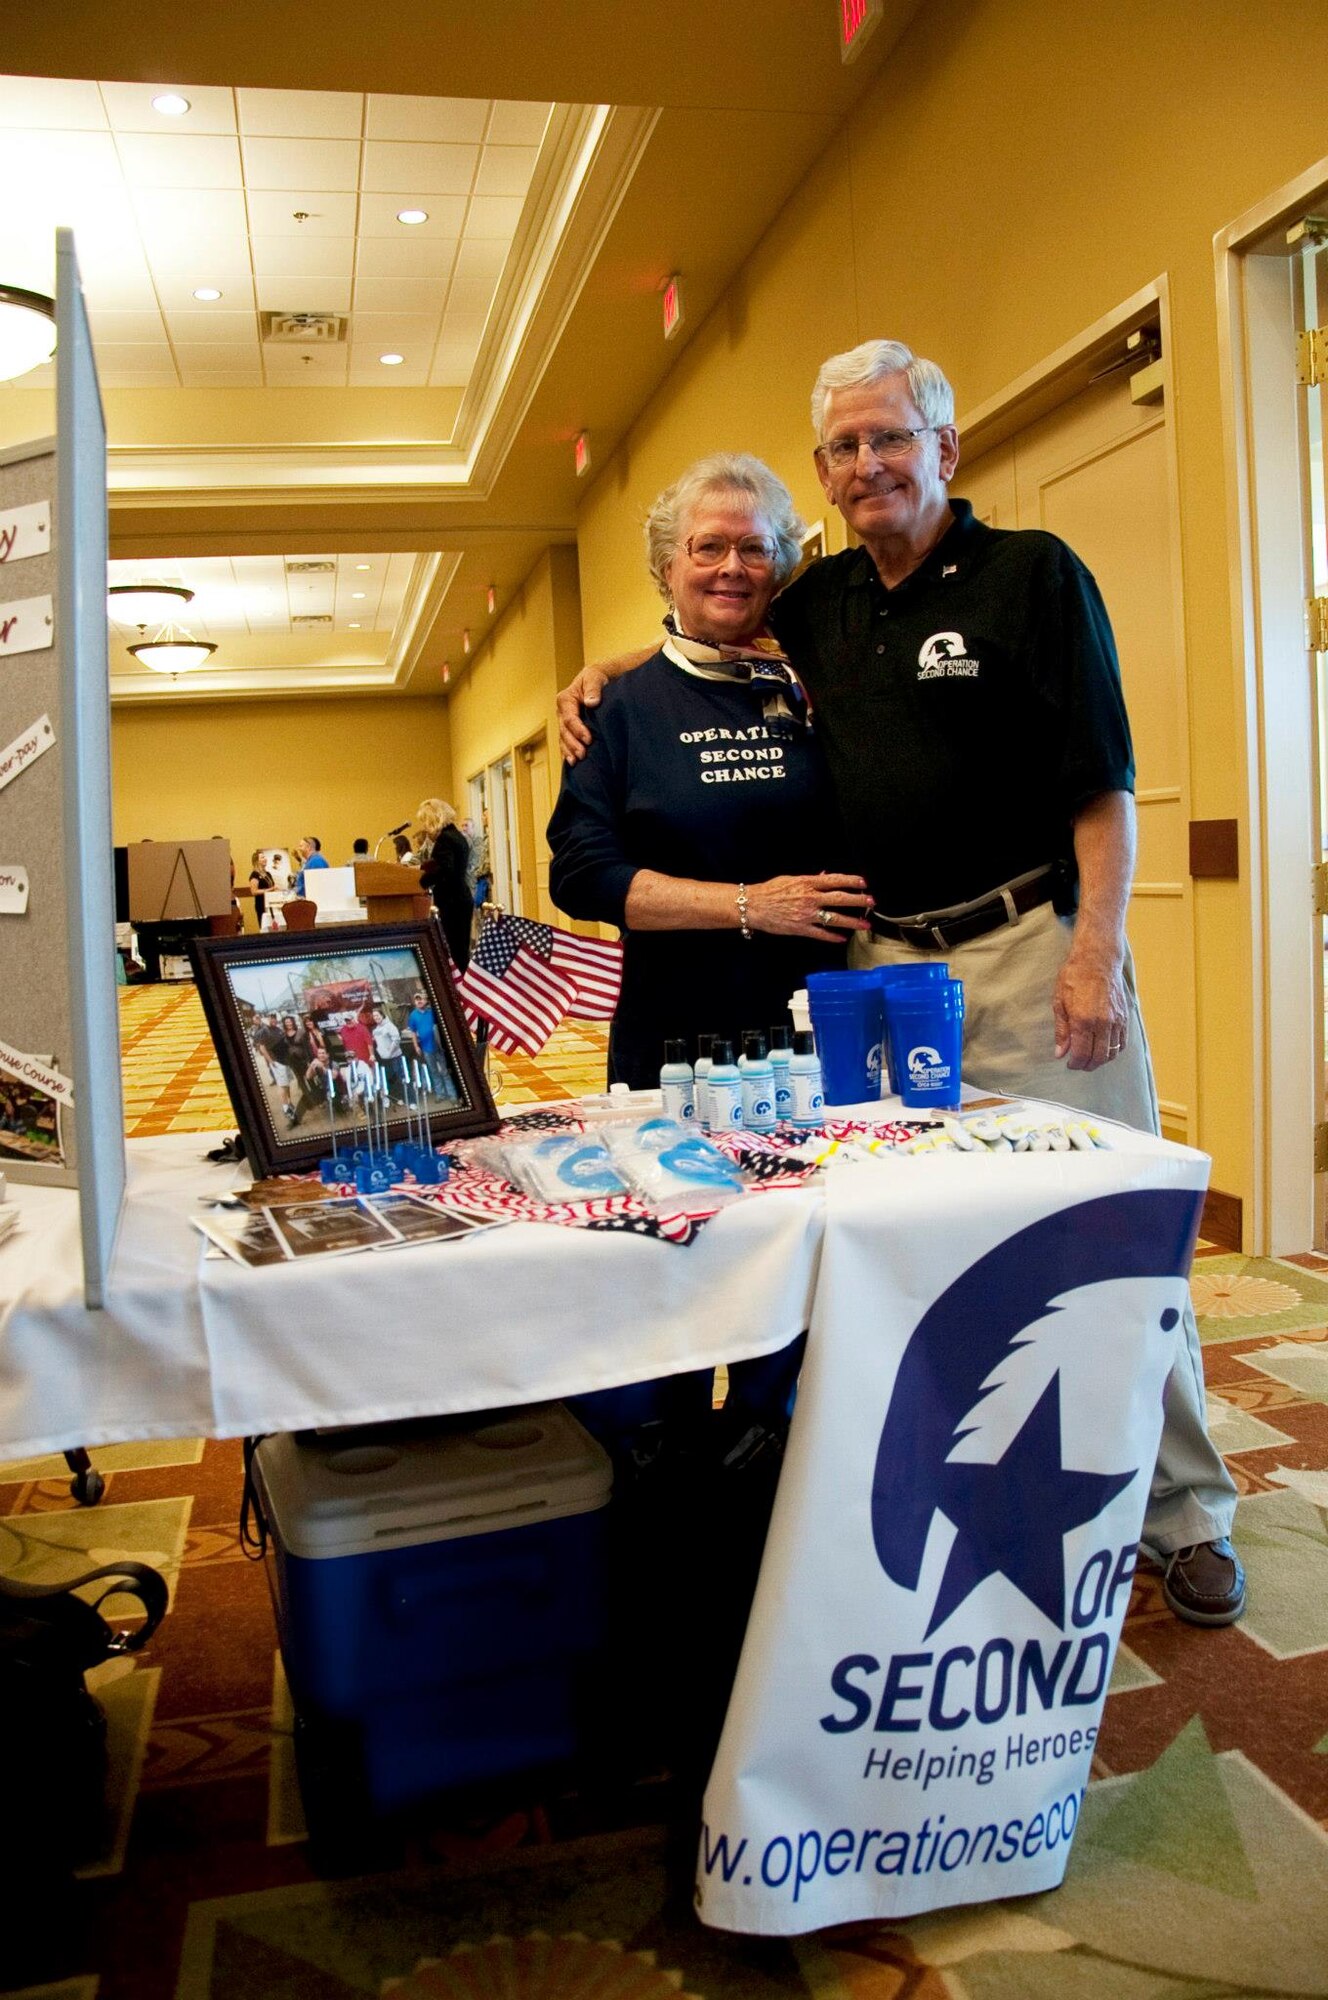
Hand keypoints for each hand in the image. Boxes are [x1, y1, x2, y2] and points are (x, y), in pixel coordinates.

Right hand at [557, 667, 607, 762]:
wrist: (598, 680)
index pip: (569, 718)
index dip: (578, 730)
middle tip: (583, 755)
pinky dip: (568, 752)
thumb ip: (593, 689)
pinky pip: (566, 742)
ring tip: (576, 761)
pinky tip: (572, 762)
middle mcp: (562, 712)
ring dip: (568, 751)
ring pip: (563, 739)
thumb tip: (591, 703)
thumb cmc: (596, 677)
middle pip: (564, 731)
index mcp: (565, 699)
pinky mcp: (569, 729)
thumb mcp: (595, 678)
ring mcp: (564, 722)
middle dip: (572, 744)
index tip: (588, 739)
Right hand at [746, 873, 872, 941]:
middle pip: (840, 899)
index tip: (864, 882)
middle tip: (871, 902)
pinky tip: (843, 938)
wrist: (753, 906)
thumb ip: (810, 879)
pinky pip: (821, 934)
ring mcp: (807, 915)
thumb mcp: (791, 879)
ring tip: (865, 924)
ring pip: (835, 918)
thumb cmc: (770, 890)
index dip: (851, 880)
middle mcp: (810, 898)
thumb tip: (825, 875)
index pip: (835, 880)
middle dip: (859, 901)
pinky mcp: (801, 929)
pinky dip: (833, 937)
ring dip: (853, 921)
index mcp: (808, 883)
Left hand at [1052, 942, 1128, 1069]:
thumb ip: (1062, 1030)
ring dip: (1101, 1060)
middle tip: (1079, 1064)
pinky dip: (1114, 1050)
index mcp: (1083, 1020)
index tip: (1069, 1063)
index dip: (1075, 1064)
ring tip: (1090, 1057)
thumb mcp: (1059, 1002)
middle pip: (1099, 1057)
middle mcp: (1103, 1023)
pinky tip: (1104, 1049)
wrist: (1098, 959)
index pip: (1082, 1054)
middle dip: (1087, 1065)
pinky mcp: (1125, 1017)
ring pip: (1112, 1052)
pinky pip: (1122, 1042)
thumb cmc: (1075, 977)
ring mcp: (1116, 1020)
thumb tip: (1060, 1053)